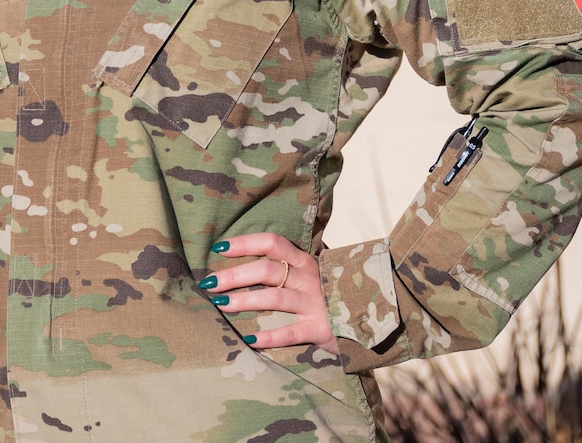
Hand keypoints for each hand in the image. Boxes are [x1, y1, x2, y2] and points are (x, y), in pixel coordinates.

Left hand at [199, 232, 337, 354]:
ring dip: (245, 300)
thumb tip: (249, 260)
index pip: (272, 243)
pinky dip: (269, 337)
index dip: (245, 242)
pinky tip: (249, 340)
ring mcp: (315, 303)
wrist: (372, 316)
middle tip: (209, 283)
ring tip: (221, 305)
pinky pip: (291, 332)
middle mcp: (309, 278)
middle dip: (235, 275)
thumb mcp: (314, 273)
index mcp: (305, 261)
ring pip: (275, 298)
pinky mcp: (320, 329)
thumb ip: (289, 265)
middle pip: (267, 270)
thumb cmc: (332, 294)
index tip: (219, 247)